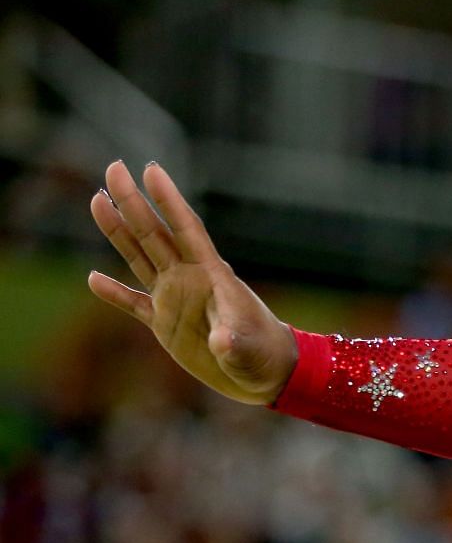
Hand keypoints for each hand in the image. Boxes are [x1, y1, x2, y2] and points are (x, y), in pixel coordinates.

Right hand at [87, 160, 297, 406]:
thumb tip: (222, 342)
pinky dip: (114, 293)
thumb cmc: (266, 355)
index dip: (169, 200)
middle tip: (114, 167)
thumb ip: (233, 343)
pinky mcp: (165, 323)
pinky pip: (134, 303)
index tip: (151, 169)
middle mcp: (189, 280)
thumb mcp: (250, 349)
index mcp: (212, 276)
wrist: (267, 375)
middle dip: (133, 202)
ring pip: (139, 258)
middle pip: (155, 234)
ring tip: (97, 200)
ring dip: (118, 231)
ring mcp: (175, 299)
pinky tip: (93, 279)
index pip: (186, 230)